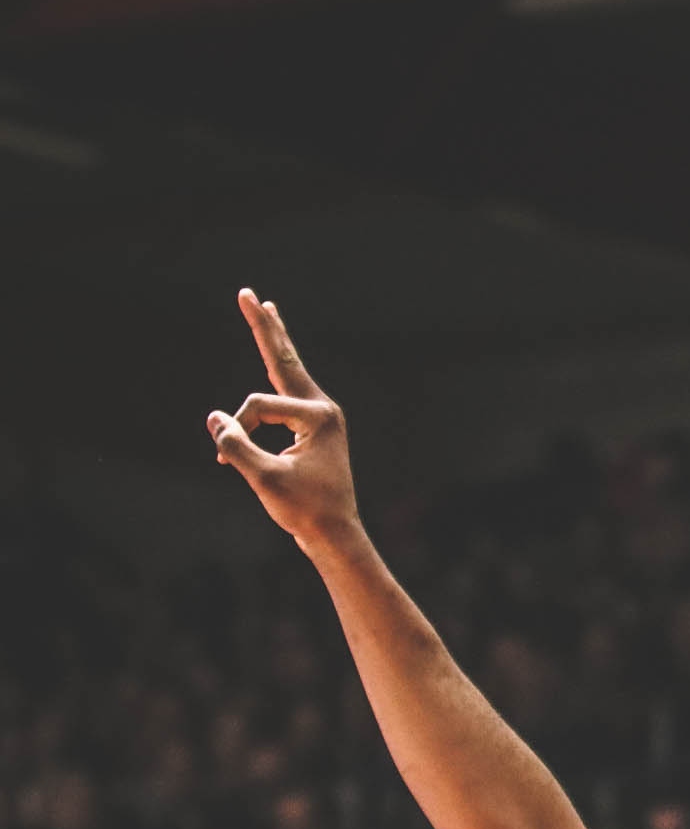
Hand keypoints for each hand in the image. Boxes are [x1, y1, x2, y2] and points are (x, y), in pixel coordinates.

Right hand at [208, 290, 357, 549]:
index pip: (259, 406)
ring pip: (288, 371)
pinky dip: (275, 371)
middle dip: (264, 328)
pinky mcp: (314, 429)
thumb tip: (215, 418)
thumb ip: (237, 447)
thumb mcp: (265, 480)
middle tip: (250, 294)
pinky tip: (276, 353)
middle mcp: (324, 409)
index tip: (226, 460)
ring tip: (268, 309)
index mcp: (320, 416)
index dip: (238, 430)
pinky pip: (286, 393)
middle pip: (285, 360)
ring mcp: (321, 417)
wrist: (335, 534)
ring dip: (274, 341)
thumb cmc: (305, 510)